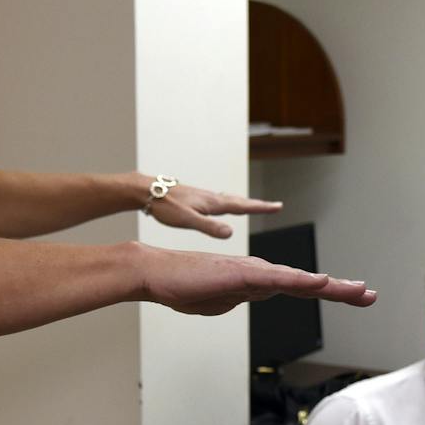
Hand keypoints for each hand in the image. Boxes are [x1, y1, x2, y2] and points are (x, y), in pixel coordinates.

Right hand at [138, 245, 375, 315]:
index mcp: (256, 281)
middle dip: (341, 290)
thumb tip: (252, 297)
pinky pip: (278, 278)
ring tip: (360, 291)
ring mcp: (253, 271)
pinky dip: (302, 280)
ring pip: (301, 280)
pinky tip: (321, 281)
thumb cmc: (182, 287)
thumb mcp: (217, 302)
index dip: (328, 291)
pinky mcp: (242, 273)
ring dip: (332, 286)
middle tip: (371, 295)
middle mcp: (260, 272)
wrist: (156, 274)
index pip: (300, 287)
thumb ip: (238, 299)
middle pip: (309, 282)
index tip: (354, 296)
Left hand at [143, 178, 282, 238]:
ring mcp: (202, 197)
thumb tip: (231, 233)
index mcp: (212, 203)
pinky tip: (220, 206)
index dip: (261, 208)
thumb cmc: (165, 207)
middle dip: (257, 205)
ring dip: (243, 203)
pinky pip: (217, 201)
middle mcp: (210, 198)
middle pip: (239, 201)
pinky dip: (227, 203)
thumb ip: (209, 227)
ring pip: (228, 200)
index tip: (278, 206)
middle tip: (274, 206)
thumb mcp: (188, 220)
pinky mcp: (194, 199)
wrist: (146, 191)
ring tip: (252, 206)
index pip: (242, 206)